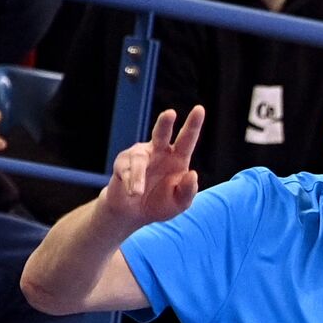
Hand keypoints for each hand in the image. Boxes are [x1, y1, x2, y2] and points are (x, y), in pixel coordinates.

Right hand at [98, 107, 203, 230]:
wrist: (134, 214)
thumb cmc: (160, 204)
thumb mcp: (180, 202)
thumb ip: (188, 191)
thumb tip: (193, 173)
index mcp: (177, 159)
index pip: (187, 139)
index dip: (193, 125)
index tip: (199, 109)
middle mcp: (159, 152)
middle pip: (162, 134)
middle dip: (165, 123)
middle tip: (170, 113)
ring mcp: (140, 155)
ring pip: (138, 159)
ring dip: (138, 177)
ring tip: (138, 193)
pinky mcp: (122, 162)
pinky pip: (125, 170)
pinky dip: (130, 183)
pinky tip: (132, 193)